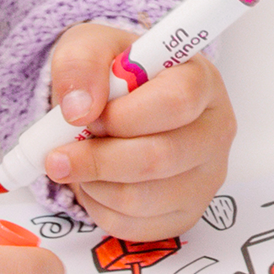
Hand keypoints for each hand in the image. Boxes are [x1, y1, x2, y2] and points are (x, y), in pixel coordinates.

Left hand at [38, 23, 235, 244]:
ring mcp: (206, 177)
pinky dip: (100, 209)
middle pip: (161, 158)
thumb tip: (78, 110)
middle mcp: (215, 131)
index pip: (178, 102)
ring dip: (93, 185)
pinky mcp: (187, 213)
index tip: (89, 116)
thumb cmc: (113, 74)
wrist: (118, 103)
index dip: (124, 115)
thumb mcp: (90, 46)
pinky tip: (94, 183)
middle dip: (98, 159)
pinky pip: (135, 226)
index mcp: (202, 81)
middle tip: (59, 154)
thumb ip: (81, 64)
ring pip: (143, 199)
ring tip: (77, 164)